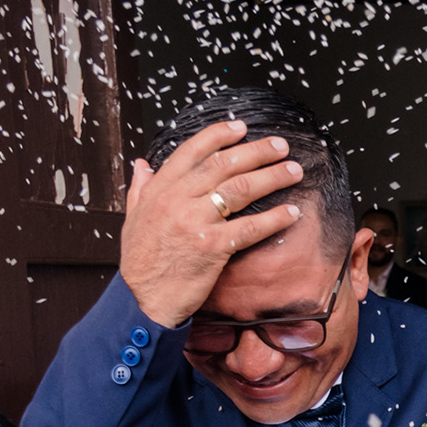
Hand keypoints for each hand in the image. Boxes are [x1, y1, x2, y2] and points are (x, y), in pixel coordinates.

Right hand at [119, 121, 307, 327]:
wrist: (143, 299)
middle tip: (281, 145)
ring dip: (272, 177)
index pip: (193, 151)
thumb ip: (140, 189)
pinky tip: (292, 212)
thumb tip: (142, 164)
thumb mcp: (133, 219)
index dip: (219, 135)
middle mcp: (178, 199)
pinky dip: (275, 218)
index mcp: (160, 189)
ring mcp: (196, 222)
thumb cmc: (140, 262)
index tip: (241, 127)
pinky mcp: (213, 247)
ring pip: (240, 189)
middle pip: (224, 164)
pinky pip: (251, 227)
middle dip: (257, 151)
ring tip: (294, 171)